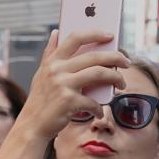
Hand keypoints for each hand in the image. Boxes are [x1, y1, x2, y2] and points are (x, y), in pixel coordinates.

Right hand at [13, 29, 129, 142]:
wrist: (31, 126)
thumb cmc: (40, 100)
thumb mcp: (41, 73)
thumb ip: (50, 53)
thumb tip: (56, 32)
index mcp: (52, 61)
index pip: (75, 38)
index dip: (95, 33)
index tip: (110, 35)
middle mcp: (57, 70)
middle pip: (94, 56)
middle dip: (115, 57)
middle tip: (126, 62)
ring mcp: (63, 85)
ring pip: (99, 73)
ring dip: (116, 78)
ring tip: (121, 84)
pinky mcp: (68, 101)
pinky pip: (93, 101)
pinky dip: (99, 108)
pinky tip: (99, 111)